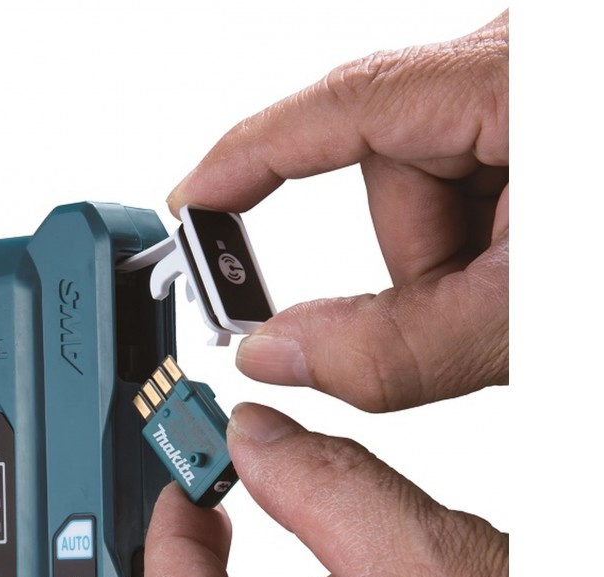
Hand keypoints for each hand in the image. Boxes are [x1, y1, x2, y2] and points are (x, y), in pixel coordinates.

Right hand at [168, 12, 508, 411]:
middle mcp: (514, 73)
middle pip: (390, 178)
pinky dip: (484, 257)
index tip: (191, 209)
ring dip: (458, 271)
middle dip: (419, 266)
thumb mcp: (527, 316)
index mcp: (515, 79)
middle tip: (477, 316)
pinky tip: (533, 275)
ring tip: (526, 297)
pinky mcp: (536, 135)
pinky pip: (468, 198)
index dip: (244, 164)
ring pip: (429, 201)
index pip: (334, 111)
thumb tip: (276, 352)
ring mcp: (525, 102)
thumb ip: (392, 348)